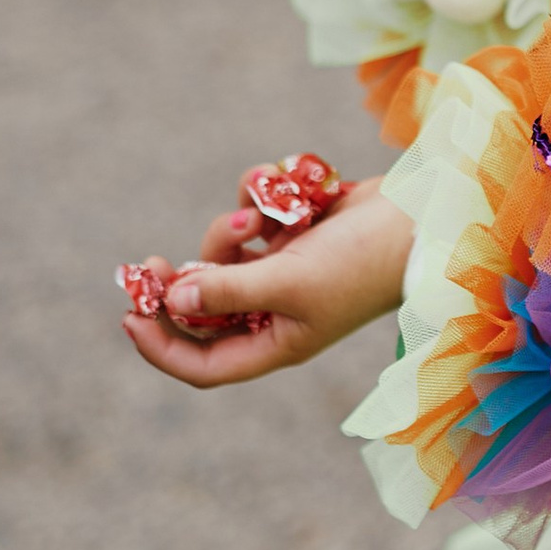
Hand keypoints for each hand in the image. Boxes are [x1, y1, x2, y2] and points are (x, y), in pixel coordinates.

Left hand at [119, 180, 413, 388]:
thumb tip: (172, 300)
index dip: (161, 348)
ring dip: (231, 228)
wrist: (421, 217)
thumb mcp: (290, 281)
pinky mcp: (298, 233)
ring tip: (259, 211)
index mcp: (276, 341)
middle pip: (204, 308)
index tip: (129, 314)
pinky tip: (283, 185)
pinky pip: (256, 215)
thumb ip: (227, 291)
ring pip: (226, 255)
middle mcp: (277, 312)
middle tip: (151, 262)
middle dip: (183, 280)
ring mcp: (287, 271)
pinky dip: (260, 196)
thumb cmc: (362, 262)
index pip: (203, 364)